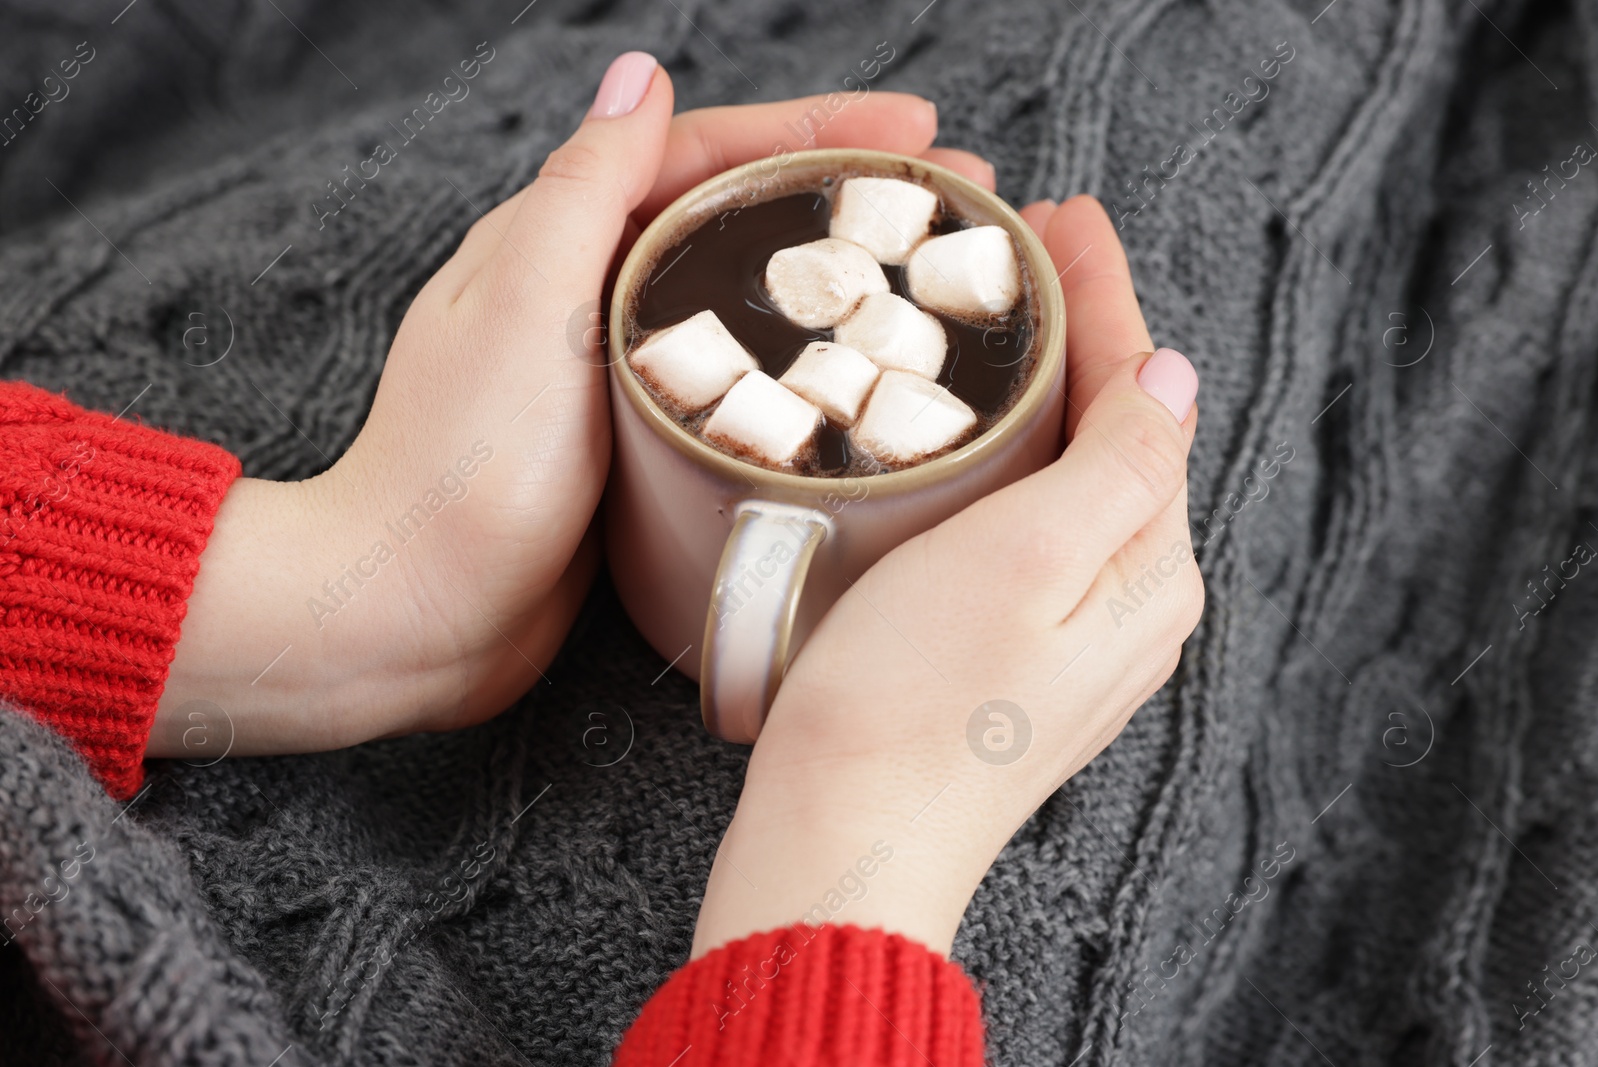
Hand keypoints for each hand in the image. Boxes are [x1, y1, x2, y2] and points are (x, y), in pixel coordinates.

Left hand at [148, 55, 999, 756]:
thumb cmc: (457, 467)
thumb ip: (587, 190)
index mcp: (559, 241)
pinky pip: (733, 385)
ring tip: (925, 279)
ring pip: (742, 302)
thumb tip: (638, 76)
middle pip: (737, 221)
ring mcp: (615, 375)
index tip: (911, 130)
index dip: (814, 131)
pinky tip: (852, 383)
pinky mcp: (636, 449)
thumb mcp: (527, 304)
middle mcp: (587, 297)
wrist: (415, 614)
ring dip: (833, 280)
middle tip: (947, 204)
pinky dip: (798, 368)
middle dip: (846, 200)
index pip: (705, 155)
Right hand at [692, 195, 1203, 957]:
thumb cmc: (917, 700)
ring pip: (1078, 481)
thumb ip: (1119, 460)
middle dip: (1086, 336)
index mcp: (1150, 570)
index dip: (1107, 299)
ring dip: (1052, 396)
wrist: (845, 838)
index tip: (1065, 221)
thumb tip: (1173, 380)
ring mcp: (1073, 642)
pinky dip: (1017, 465)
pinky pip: (1036, 532)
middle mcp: (1130, 608)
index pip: (1142, 398)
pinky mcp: (1011, 662)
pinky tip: (980, 445)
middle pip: (1119, 434)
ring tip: (1008, 325)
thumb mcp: (1031, 552)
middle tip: (1033, 253)